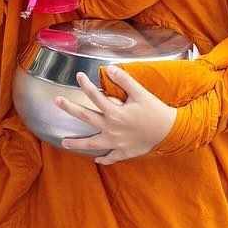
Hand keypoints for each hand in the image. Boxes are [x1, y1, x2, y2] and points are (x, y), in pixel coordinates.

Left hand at [56, 68, 176, 164]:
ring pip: (92, 143)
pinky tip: (96, 159)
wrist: (170, 131)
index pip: (95, 96)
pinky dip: (103, 159)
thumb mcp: (141, 93)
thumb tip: (109, 68)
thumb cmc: (155, 111)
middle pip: (86, 117)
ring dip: (77, 143)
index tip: (78, 76)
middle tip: (57, 101)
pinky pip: (110, 157)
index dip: (86, 85)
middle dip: (70, 108)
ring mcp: (115, 142)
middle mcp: (111, 128)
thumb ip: (124, 81)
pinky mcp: (123, 152)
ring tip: (63, 142)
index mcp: (114, 112)